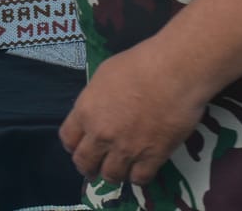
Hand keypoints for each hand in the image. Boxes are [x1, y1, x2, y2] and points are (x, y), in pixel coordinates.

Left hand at [58, 42, 208, 187]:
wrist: (173, 72)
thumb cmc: (139, 64)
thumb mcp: (104, 75)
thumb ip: (95, 99)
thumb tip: (97, 111)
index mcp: (86, 111)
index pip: (68, 139)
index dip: (74, 146)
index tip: (81, 147)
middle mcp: (101, 134)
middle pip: (84, 163)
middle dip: (89, 166)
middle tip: (96, 167)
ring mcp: (126, 148)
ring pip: (111, 176)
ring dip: (114, 173)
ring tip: (120, 168)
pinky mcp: (152, 157)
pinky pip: (139, 179)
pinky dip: (138, 176)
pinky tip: (142, 167)